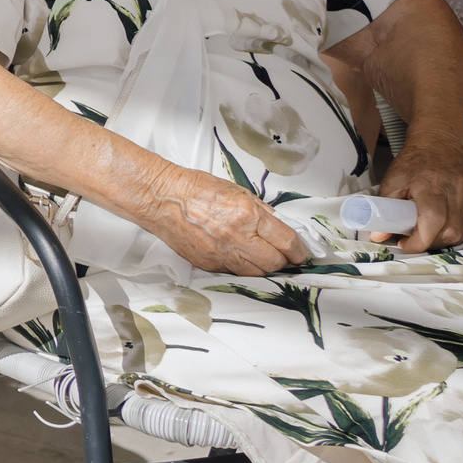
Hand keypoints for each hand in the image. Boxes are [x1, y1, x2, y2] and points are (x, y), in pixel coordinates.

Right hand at [140, 163, 303, 274]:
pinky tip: (240, 257)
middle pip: (275, 263)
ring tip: (264, 258)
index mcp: (247, 214)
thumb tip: (281, 227)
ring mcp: (221, 254)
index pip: (286, 242)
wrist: (161, 198)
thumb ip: (262, 211)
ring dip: (264, 267)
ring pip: (257, 273)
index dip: (299, 250)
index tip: (301, 252)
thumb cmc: (195, 189)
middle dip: (284, 261)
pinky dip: (242, 267)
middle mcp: (236, 237)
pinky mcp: (208, 264)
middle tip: (285, 256)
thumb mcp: (237, 191)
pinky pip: (234, 272)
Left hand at [379, 138, 462, 254]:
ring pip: (461, 234)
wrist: (444, 145)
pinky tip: (440, 228)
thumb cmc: (415, 162)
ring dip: (441, 240)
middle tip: (411, 239)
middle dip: (428, 243)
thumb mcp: (392, 180)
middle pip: (449, 232)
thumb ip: (384, 209)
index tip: (404, 246)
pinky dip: (453, 234)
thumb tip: (378, 237)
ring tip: (425, 233)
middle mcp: (457, 193)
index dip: (419, 240)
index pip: (433, 220)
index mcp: (432, 185)